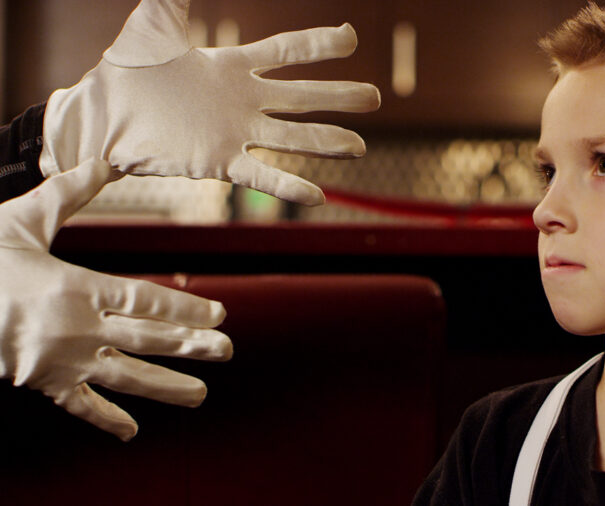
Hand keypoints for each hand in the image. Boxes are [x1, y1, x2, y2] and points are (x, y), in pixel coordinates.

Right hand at [0, 159, 231, 440]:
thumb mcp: (22, 218)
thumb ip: (68, 193)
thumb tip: (106, 162)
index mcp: (75, 286)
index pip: (145, 301)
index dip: (185, 310)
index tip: (220, 315)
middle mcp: (75, 327)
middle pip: (146, 340)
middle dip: (191, 346)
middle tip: (228, 352)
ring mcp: (59, 359)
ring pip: (123, 377)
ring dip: (165, 387)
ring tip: (200, 396)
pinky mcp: (40, 381)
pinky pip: (78, 405)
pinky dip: (105, 419)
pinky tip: (131, 432)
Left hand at [39, 0, 379, 204]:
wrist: (103, 115)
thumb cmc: (127, 69)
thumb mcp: (155, 21)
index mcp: (233, 67)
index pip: (286, 52)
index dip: (319, 45)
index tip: (350, 38)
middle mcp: (243, 101)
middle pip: (303, 96)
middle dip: (340, 96)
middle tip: (375, 98)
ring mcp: (235, 132)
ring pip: (293, 136)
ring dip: (328, 141)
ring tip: (360, 147)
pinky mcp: (220, 161)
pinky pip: (261, 176)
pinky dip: (289, 187)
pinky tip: (318, 197)